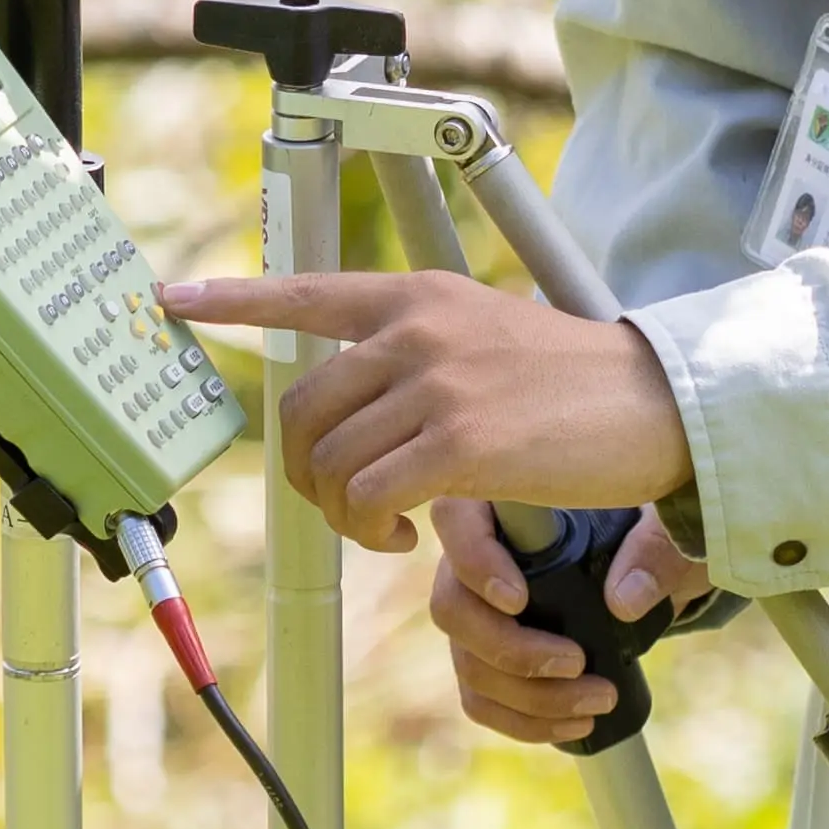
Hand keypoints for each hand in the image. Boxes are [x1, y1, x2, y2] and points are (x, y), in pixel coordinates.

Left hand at [153, 270, 688, 553]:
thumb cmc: (575, 386)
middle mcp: (418, 329)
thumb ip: (420, 356)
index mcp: (420, 297)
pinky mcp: (461, 443)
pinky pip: (369, 496)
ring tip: (387, 527)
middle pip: (301, 406)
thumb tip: (360, 405)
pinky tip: (406, 539)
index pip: (308, 288)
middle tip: (345, 504)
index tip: (173, 299)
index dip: (234, 298)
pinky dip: (371, 530)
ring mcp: (437, 382)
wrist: (656, 406)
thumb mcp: (487, 339)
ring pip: (332, 461)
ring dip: (344, 513)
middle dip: (303, 471)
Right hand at [420, 495, 701, 752]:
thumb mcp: (671, 524)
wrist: (654, 562)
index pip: (456, 519)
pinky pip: (480, 699)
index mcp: (506, 498)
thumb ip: (656, 549)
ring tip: (598, 701)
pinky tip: (573, 726)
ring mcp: (475, 609)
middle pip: (451, 607)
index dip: (475, 562)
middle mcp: (476, 553)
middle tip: (577, 661)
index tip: (520, 600)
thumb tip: (625, 600)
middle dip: (511, 650)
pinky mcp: (487, 656)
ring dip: (529, 698)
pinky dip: (523, 722)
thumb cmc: (654, 525)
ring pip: (467, 662)